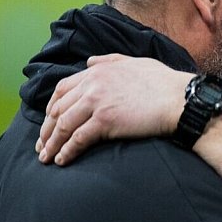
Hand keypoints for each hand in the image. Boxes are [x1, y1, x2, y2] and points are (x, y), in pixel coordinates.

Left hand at [36, 54, 192, 165]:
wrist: (178, 99)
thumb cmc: (163, 82)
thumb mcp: (135, 62)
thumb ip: (110, 60)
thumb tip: (90, 62)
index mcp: (97, 71)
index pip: (63, 89)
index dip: (52, 107)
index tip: (49, 121)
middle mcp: (92, 85)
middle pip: (58, 109)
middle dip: (47, 129)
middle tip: (42, 145)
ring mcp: (97, 102)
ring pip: (63, 125)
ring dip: (52, 143)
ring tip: (47, 157)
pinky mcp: (105, 120)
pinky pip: (78, 138)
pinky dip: (67, 150)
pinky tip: (62, 160)